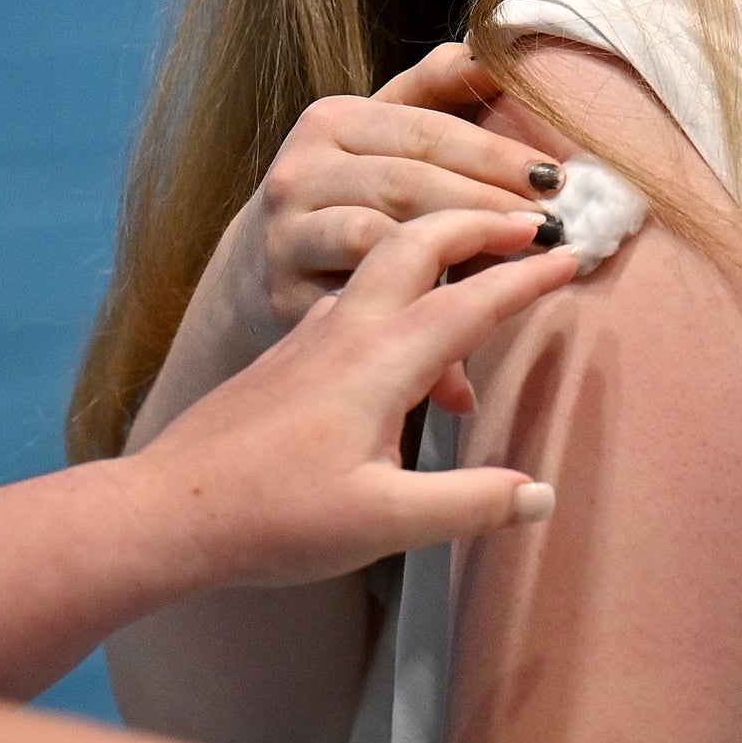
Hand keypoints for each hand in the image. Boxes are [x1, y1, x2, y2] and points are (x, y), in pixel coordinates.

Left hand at [134, 207, 584, 589]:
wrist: (167, 509)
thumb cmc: (273, 517)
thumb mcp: (384, 523)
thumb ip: (469, 504)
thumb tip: (541, 494)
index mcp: (379, 360)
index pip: (471, 300)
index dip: (527, 275)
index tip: (574, 252)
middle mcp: (347, 330)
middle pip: (420, 240)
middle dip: (479, 219)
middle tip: (530, 220)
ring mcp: (313, 336)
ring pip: (383, 256)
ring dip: (436, 238)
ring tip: (479, 250)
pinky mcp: (290, 354)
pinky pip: (356, 287)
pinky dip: (400, 274)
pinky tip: (407, 313)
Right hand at [210, 43, 569, 365]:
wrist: (257, 269)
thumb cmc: (346, 193)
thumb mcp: (375, 132)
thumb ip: (433, 91)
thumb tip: (495, 51)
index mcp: (330, 122)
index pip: (425, 131)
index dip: (494, 153)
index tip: (557, 178)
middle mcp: (299, 172)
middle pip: (406, 183)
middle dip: (484, 204)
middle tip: (550, 228)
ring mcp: (287, 236)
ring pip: (375, 237)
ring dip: (452, 255)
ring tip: (516, 273)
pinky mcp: (283, 298)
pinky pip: (357, 307)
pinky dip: (410, 324)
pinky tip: (462, 354)